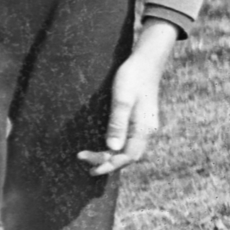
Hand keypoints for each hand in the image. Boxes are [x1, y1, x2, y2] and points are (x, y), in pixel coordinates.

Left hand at [79, 19, 178, 175]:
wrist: (146, 61)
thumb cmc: (132, 77)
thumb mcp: (122, 100)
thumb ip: (117, 124)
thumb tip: (111, 148)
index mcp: (144, 128)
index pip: (128, 156)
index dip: (110, 165)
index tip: (91, 168)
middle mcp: (146, 130)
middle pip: (128, 156)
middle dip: (107, 162)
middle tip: (83, 158)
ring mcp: (143, 125)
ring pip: (128, 149)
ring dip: (110, 156)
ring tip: (90, 157)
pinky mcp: (139, 119)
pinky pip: (128, 140)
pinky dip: (114, 147)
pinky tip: (103, 145)